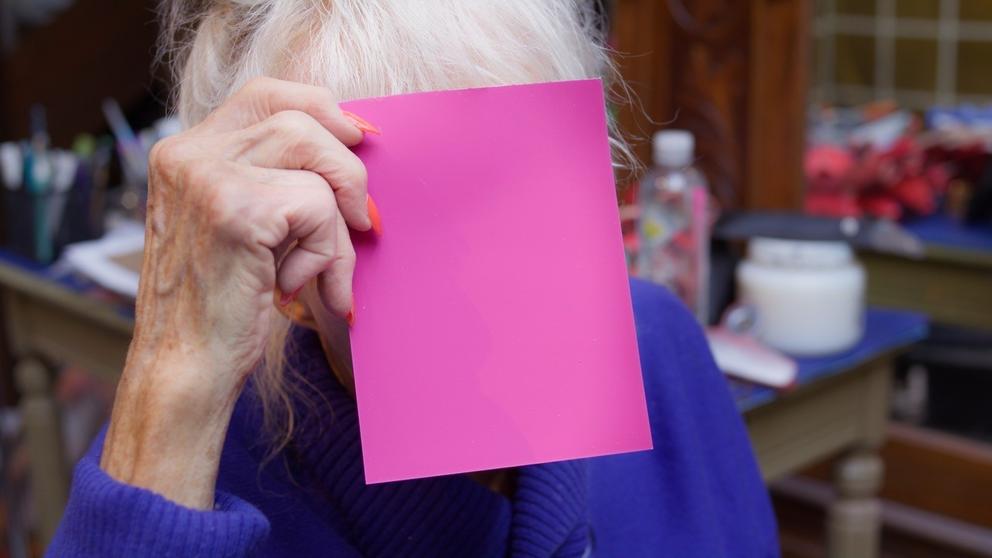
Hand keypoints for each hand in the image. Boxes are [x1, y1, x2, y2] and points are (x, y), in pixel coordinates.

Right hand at [100, 77, 373, 508]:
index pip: (266, 94)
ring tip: (325, 270)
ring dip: (338, 220)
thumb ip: (275, 181)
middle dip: (346, 166)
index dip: (323, 110)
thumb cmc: (222, 306)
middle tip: (364, 219)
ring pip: (316, 155)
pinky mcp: (235, 209)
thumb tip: (354, 147)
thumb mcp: (243, 228)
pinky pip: (318, 206)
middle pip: (299, 116)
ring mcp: (208, 176)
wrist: (186, 369)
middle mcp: (189, 153)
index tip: (360, 141)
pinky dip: (326, 252)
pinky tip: (296, 288)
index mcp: (186, 151)